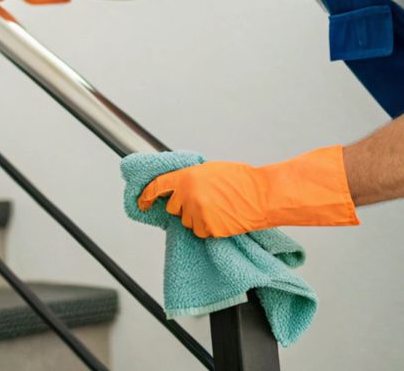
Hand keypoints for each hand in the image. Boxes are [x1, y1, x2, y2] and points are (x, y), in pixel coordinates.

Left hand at [137, 145, 359, 237]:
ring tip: (218, 208)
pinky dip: (208, 228)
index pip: (158, 187)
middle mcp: (188, 196)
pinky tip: (222, 218)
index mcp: (187, 177)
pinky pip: (199, 232)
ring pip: (187, 222)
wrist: (261, 196)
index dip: (147, 195)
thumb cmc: (241, 180)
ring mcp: (197, 214)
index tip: (142, 202)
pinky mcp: (207, 229)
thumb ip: (190, 177)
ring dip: (197, 217)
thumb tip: (177, 186)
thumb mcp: (210, 170)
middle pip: (174, 208)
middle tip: (203, 201)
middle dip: (183, 206)